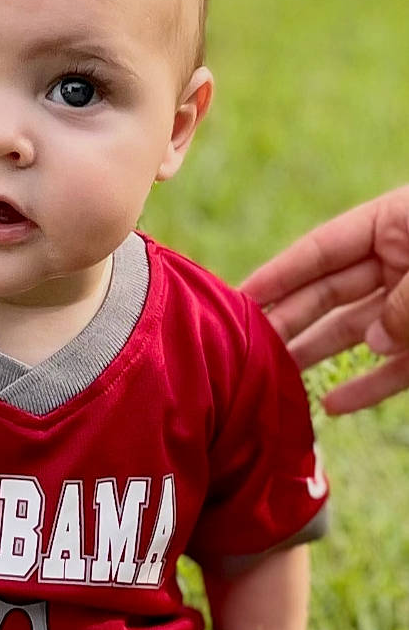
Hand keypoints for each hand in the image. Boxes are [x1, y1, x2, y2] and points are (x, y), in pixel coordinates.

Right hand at [241, 186, 408, 412]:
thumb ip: (405, 302)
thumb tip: (373, 342)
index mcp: (396, 223)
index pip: (323, 249)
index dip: (279, 275)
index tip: (237, 299)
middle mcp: (399, 262)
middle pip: (329, 293)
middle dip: (286, 320)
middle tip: (242, 349)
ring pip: (356, 332)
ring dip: (316, 356)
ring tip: (272, 381)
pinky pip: (397, 368)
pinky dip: (368, 387)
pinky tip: (332, 406)